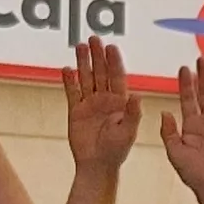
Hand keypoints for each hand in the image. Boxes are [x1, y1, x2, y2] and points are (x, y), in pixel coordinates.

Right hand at [60, 37, 137, 173]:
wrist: (97, 165)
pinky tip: (66, 68)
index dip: (114, 61)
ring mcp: (90, 104)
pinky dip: (69, 80)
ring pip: (86, 78)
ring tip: (80, 46)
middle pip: (100, 72)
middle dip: (97, 55)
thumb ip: (132, 113)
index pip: (117, 76)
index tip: (111, 47)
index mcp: (120, 102)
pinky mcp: (76, 111)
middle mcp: (105, 99)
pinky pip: (72, 92)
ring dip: (83, 62)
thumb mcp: (128, 131)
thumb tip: (136, 95)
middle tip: (94, 38)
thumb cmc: (116, 150)